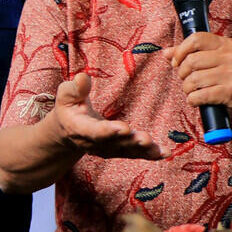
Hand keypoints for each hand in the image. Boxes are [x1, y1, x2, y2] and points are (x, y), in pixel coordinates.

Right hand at [51, 73, 166, 159]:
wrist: (67, 131)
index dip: (108, 131)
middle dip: (131, 141)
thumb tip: (83, 77)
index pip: (94, 132)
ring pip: (126, 151)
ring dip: (142, 150)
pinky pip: (135, 154)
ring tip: (157, 147)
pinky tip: (165, 153)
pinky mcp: (119, 150)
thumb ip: (75, 89)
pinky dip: (150, 155)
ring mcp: (108, 149)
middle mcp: (94, 143)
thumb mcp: (66, 95)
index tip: (124, 128)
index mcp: (80, 129)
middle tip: (145, 139)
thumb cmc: (69, 107)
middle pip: (114, 144)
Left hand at [165, 33, 231, 135]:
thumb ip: (188, 55)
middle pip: (191, 61)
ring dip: (187, 89)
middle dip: (182, 74)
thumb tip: (166, 53)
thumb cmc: (224, 80)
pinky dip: (193, 100)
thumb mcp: (210, 62)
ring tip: (195, 90)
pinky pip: (198, 95)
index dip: (181, 51)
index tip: (176, 62)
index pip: (196, 39)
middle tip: (187, 80)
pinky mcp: (231, 91)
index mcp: (226, 44)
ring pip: (193, 79)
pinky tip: (199, 100)